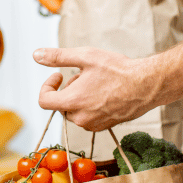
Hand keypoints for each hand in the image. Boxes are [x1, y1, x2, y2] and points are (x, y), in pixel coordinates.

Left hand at [33, 47, 158, 130]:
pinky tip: (106, 92)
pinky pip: (89, 117)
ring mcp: (93, 124)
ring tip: (98, 83)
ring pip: (76, 111)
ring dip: (80, 97)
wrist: (147, 85)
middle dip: (69, 89)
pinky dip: (91, 105)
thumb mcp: (85, 57)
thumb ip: (58, 57)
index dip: (47, 86)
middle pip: (62, 105)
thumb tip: (36, 55)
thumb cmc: (118, 70)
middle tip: (87, 75)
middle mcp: (80, 118)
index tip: (58, 76)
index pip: (44, 101)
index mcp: (72, 102)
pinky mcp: (104, 126)